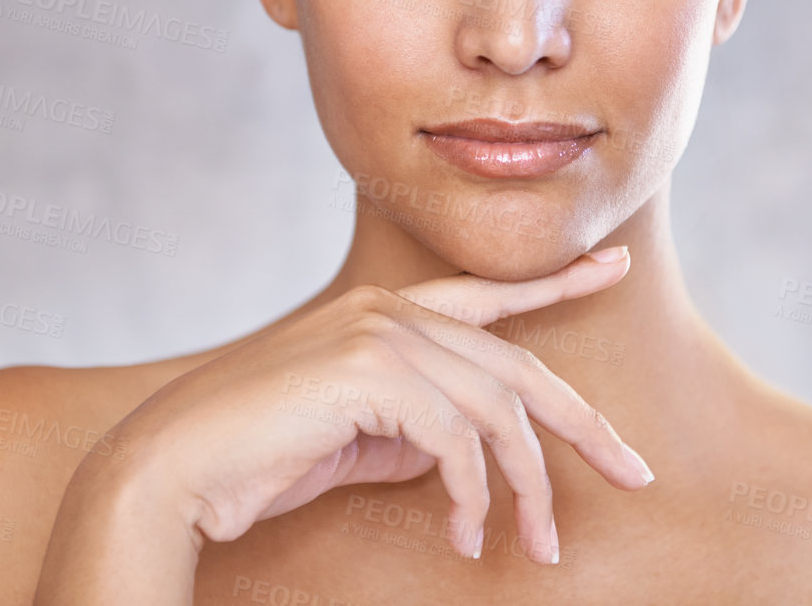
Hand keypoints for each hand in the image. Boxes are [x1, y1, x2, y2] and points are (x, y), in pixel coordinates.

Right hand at [34, 246, 651, 602]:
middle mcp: (391, 312)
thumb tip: (468, 450)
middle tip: (635, 473)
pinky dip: (474, 496)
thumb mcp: (357, 439)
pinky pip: (458, 440)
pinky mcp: (370, 372)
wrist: (175, 468)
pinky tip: (468, 537)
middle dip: (584, 426)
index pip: (489, 296)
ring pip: (498, 412)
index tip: (615, 266)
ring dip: (526, 490)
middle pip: (519, 369)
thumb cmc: (259, 458)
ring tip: (535, 546)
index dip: (557, 284)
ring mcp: (381, 335)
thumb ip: (414, 426)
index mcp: (386, 313)